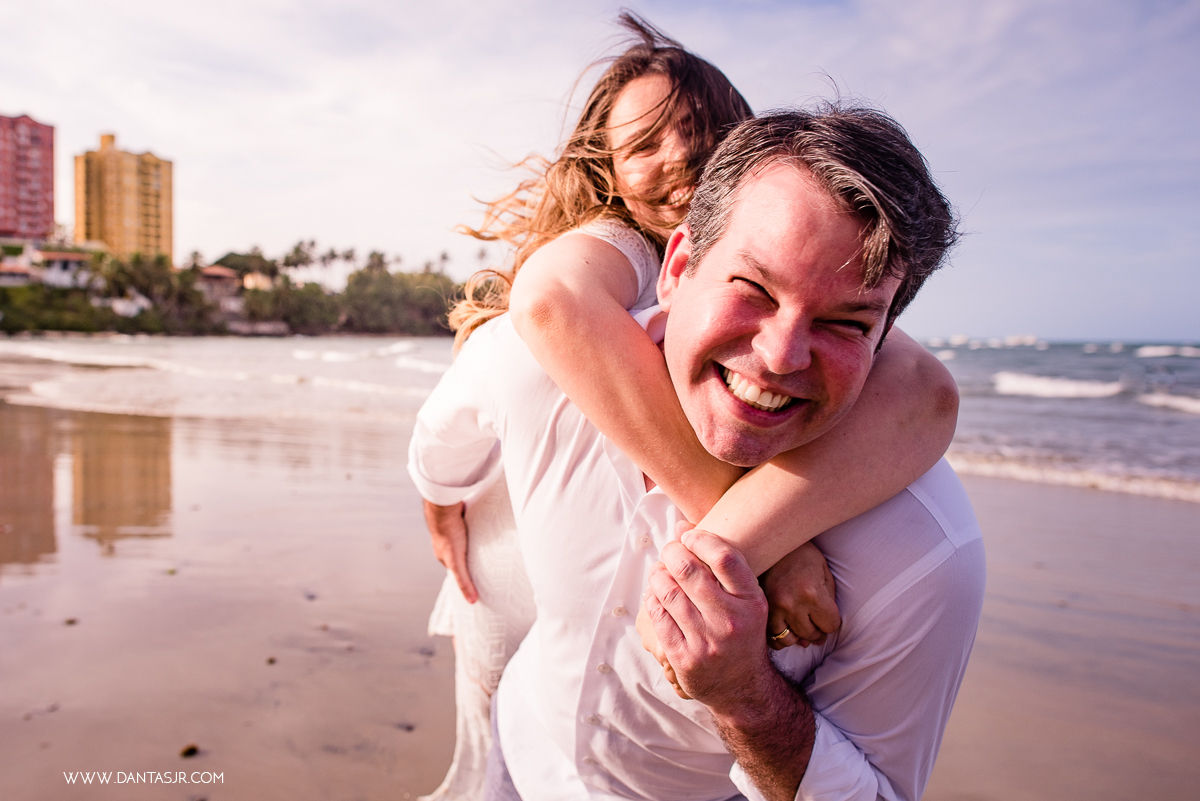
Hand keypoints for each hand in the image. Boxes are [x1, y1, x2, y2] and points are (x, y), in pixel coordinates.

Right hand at [423, 500, 477, 603]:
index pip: (456, 569)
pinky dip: (475, 528)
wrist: (445, 507)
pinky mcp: (458, 517)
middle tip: (486, 562)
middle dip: (471, 557)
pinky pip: (468, 525)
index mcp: (442, 555)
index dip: (467, 573)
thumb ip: (463, 581)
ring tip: (488, 545)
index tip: (479, 578)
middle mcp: (445, 542)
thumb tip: (472, 601)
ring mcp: (451, 529)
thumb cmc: (449, 534)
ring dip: (473, 541)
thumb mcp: (457, 562)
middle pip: (460, 553)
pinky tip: (485, 528)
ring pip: (464, 539)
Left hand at [643, 528, 772, 712]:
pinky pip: (658, 617)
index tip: (688, 535)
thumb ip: (721, 564)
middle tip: (669, 551)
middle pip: (689, 570)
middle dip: (672, 552)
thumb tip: (682, 525)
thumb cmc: (742, 632)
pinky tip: (655, 593)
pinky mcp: (684, 658)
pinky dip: (652, 598)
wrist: (743, 688)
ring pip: (668, 592)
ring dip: (658, 574)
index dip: (700, 538)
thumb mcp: (746, 600)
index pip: (724, 558)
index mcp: (751, 602)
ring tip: (660, 571)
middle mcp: (730, 621)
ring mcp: (706, 642)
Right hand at [759, 541, 839, 648]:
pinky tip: (786, 627)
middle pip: (811, 634)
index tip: (828, 614)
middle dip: (817, 629)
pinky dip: (780, 636)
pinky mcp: (762, 608)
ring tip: (801, 624)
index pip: (830, 626)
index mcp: (812, 594)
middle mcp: (792, 604)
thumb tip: (824, 632)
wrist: (773, 542)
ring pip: (790, 639)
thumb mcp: (824, 572)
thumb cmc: (803, 555)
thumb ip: (829, 601)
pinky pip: (771, 636)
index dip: (832, 621)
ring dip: (798, 635)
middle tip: (815, 618)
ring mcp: (774, 607)